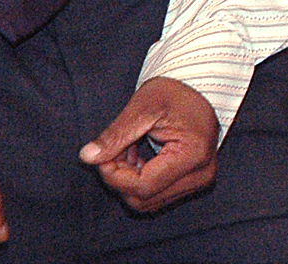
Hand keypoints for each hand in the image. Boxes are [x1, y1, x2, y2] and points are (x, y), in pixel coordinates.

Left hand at [80, 77, 219, 213]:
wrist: (199, 88)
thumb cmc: (175, 92)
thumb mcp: (143, 106)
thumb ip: (115, 134)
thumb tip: (87, 157)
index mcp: (194, 155)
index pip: (143, 185)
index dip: (115, 175)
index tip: (101, 154)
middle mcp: (201, 174)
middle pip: (144, 197)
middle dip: (119, 178)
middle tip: (112, 149)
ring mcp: (200, 180)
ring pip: (148, 200)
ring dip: (127, 180)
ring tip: (125, 149)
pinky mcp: (194, 181)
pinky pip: (157, 194)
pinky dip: (138, 180)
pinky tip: (135, 156)